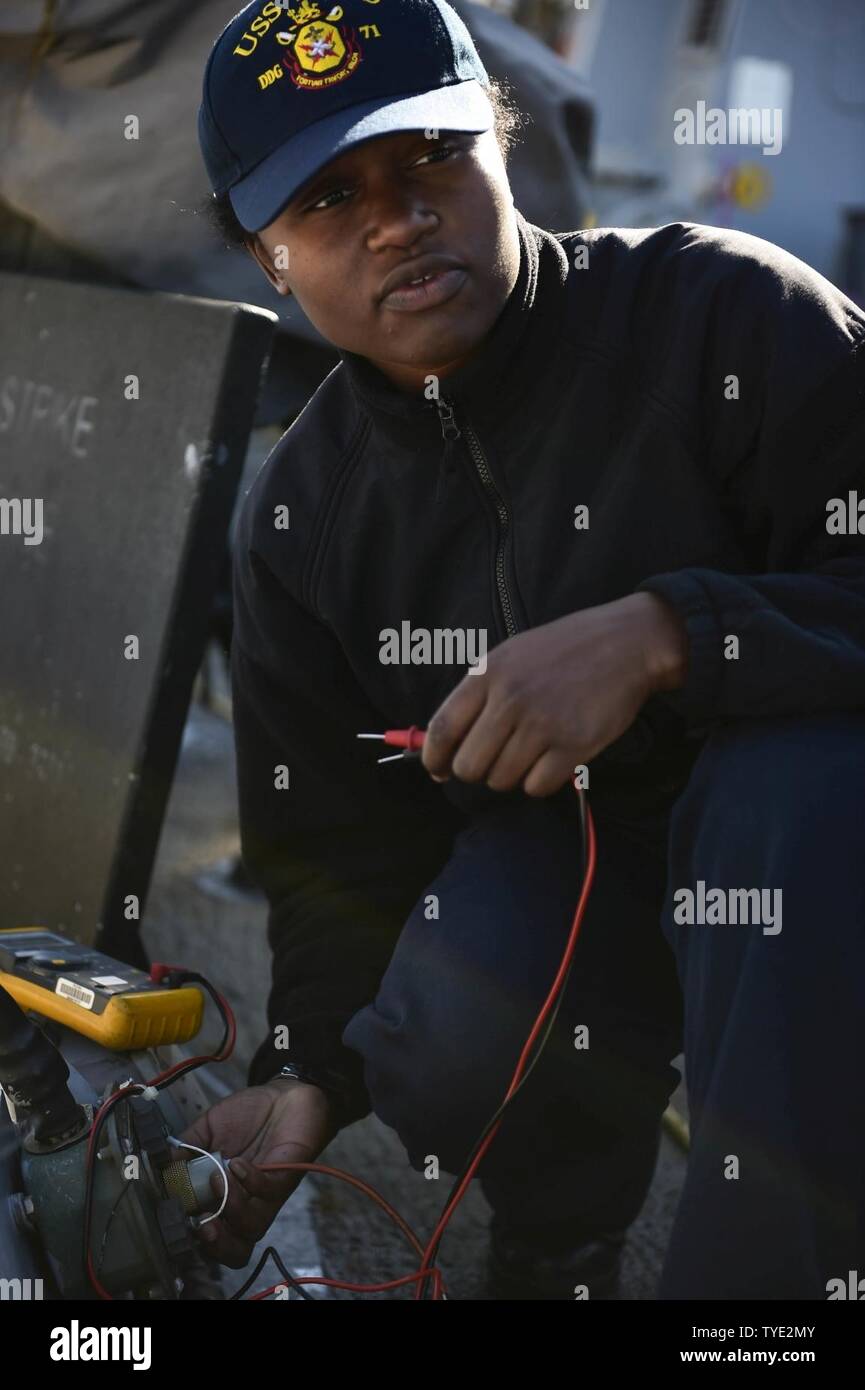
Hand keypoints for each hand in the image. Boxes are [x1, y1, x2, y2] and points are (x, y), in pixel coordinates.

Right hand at [177, 1080, 336, 1267]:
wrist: (283, 1095)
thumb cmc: (247, 1115)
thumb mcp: (208, 1129)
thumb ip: (186, 1149)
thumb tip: (161, 1168)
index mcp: (221, 1198)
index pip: (207, 1236)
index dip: (191, 1240)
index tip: (175, 1222)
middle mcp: (244, 1205)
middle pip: (235, 1251)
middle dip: (216, 1246)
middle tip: (202, 1225)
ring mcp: (265, 1196)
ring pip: (252, 1228)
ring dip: (230, 1207)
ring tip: (217, 1177)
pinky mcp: (285, 1178)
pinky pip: (269, 1193)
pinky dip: (250, 1181)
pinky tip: (238, 1163)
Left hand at [421, 592, 686, 797]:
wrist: (626, 644)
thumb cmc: (565, 651)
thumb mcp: (511, 656)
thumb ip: (477, 696)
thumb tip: (443, 748)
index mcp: (489, 673)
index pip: (442, 728)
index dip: (433, 758)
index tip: (437, 769)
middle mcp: (511, 699)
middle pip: (468, 766)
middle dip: (476, 771)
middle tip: (494, 759)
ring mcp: (542, 724)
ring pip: (501, 780)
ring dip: (511, 774)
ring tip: (530, 750)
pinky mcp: (572, 746)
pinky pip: (536, 787)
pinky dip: (541, 780)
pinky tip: (552, 758)